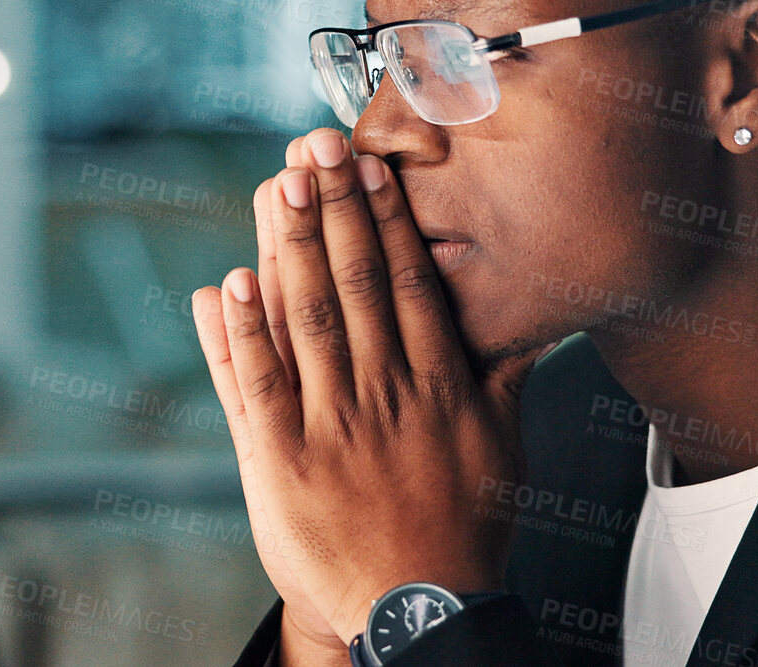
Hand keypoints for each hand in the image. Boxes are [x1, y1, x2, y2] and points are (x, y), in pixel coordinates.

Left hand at [192, 128, 550, 650]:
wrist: (423, 609)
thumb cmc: (464, 528)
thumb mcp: (503, 444)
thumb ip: (505, 371)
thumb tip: (528, 311)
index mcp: (438, 384)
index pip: (407, 282)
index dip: (385, 218)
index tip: (369, 165)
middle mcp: (386, 394)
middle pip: (355, 283)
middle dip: (334, 208)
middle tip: (315, 147)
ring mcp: (333, 428)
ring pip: (307, 320)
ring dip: (290, 246)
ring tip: (279, 186)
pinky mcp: (284, 464)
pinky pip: (259, 387)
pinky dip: (242, 334)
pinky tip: (229, 284)